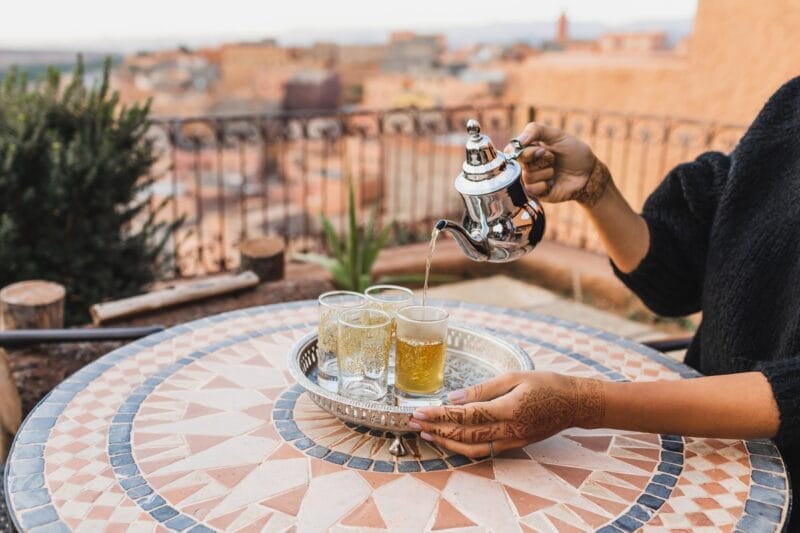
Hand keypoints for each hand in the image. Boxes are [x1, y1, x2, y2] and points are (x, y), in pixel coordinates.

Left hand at [410, 371, 605, 457]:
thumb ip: (483, 389)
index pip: (467, 415)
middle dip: (436, 428)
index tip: (421, 411)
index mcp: (508, 409)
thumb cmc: (546, 384)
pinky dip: (463, 447)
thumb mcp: (514, 377)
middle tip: (414, 422)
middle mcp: (508, 430)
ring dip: (446, 442)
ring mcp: (511, 441)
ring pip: (471, 448)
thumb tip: (454, 397)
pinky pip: (483, 451)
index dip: (441, 414)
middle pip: (465, 434)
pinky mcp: (513, 445)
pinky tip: (449, 440)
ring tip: (426, 433)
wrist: (574, 404)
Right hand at [505, 122, 610, 206]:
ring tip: (556, 171)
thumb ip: (536, 130)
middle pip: (519, 162)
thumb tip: (518, 141)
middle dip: (540, 159)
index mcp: (530, 148)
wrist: (589, 173)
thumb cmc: (574, 153)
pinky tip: (553, 183)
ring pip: (527, 176)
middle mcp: (528, 164)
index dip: (522, 150)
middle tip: (553, 158)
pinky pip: (531, 189)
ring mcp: (532, 178)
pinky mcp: (537, 192)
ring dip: (546, 172)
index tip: (540, 149)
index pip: (512, 149)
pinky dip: (544, 184)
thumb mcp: (558, 135)